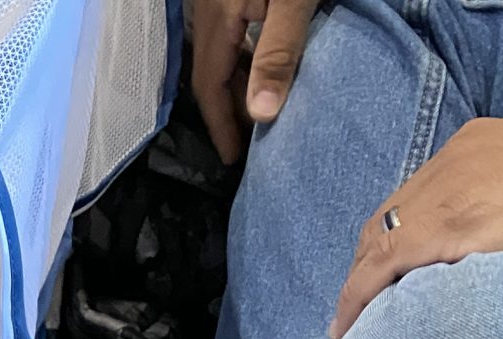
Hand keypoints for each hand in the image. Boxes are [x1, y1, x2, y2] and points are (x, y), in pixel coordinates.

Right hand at [191, 0, 320, 165]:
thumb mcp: (294, 2)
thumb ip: (278, 53)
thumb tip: (262, 114)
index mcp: (217, 19)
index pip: (208, 84)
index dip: (219, 125)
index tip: (232, 158)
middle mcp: (208, 12)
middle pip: (211, 73)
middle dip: (230, 110)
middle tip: (252, 143)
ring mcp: (218, 1)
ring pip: (221, 56)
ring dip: (239, 86)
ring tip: (262, 113)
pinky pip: (232, 37)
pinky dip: (245, 62)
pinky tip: (265, 72)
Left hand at [331, 115, 502, 338]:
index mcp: (475, 146)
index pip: (414, 197)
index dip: (392, 238)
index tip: (383, 272)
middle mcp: (450, 165)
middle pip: (385, 220)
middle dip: (367, 264)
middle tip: (357, 309)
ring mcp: (445, 197)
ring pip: (377, 245)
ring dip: (358, 287)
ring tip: (349, 326)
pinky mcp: (447, 230)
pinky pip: (383, 269)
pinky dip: (359, 299)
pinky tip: (350, 328)